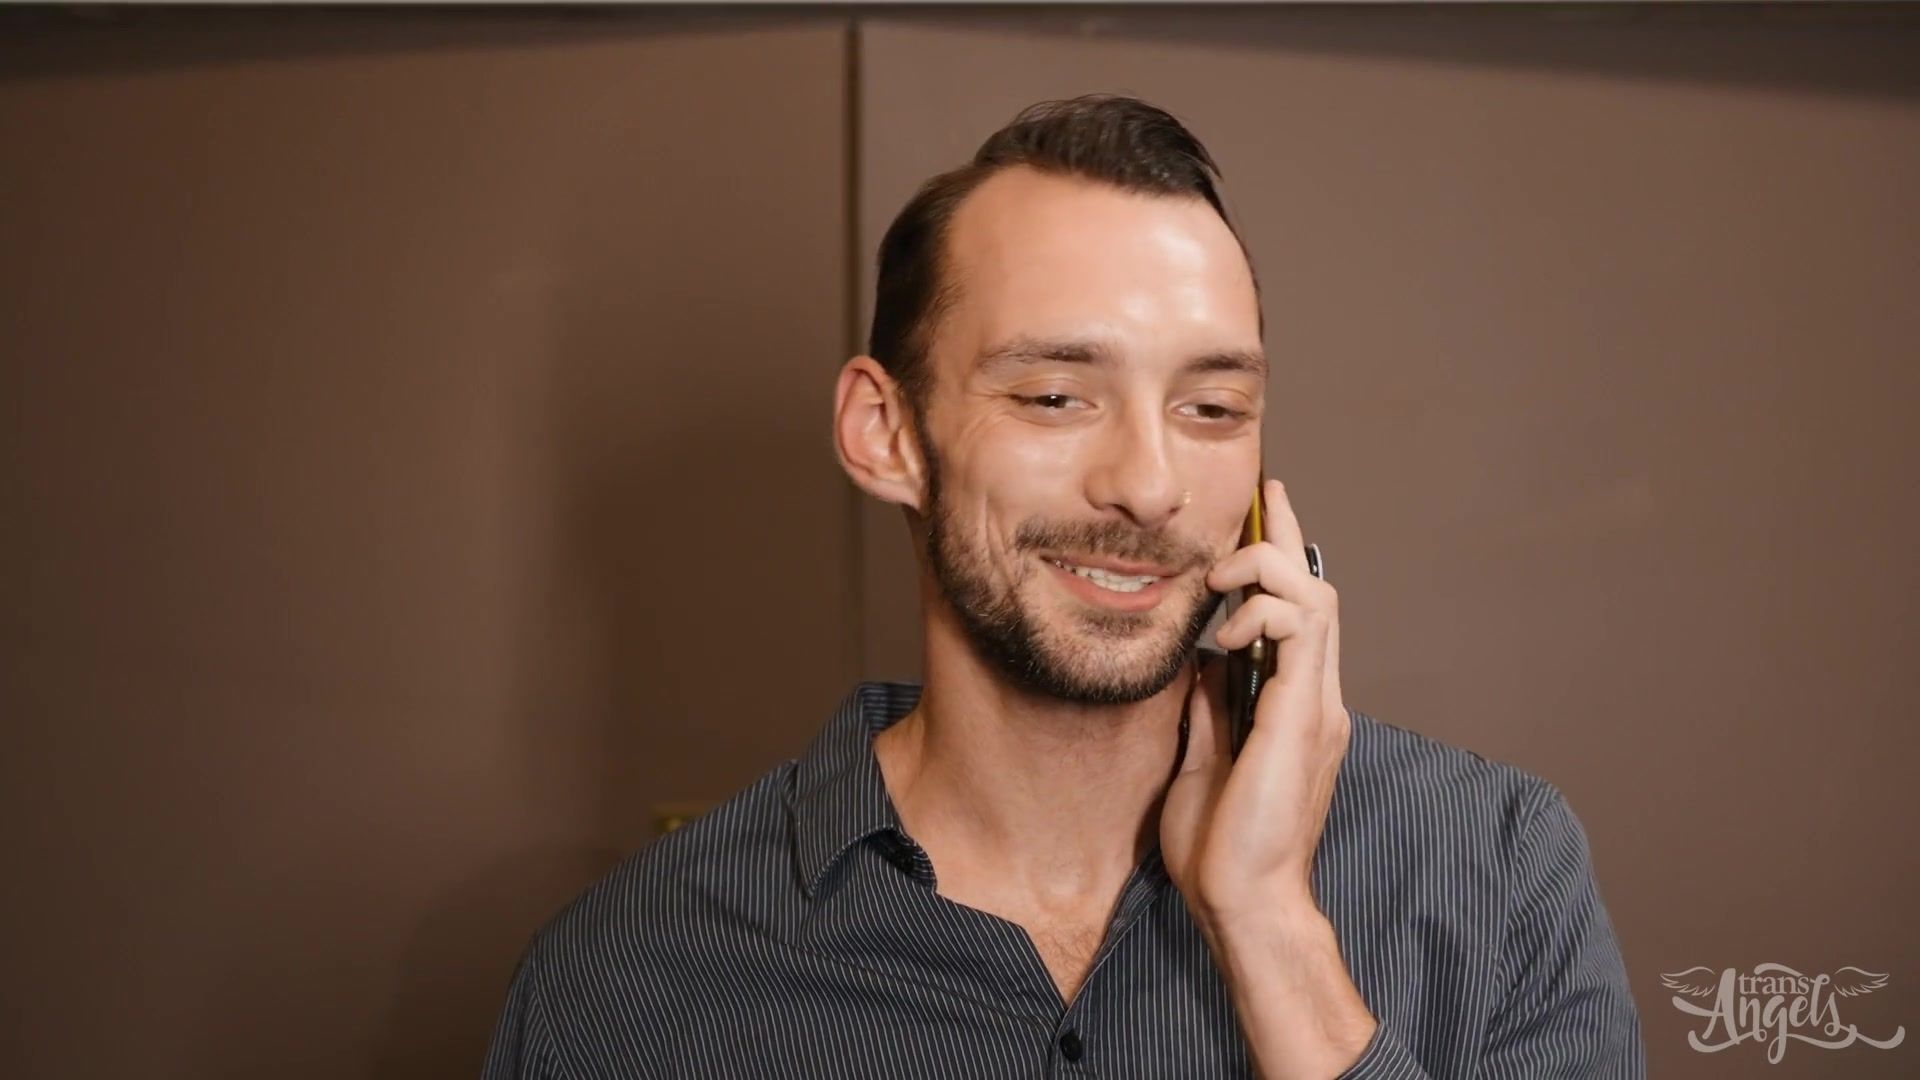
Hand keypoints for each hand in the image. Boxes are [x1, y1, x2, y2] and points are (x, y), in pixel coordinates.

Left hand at [1161, 477, 1349, 925]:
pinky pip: (1304, 631)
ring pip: (1317, 599)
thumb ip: (1211, 705)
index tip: (1263, 512)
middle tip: (1261, 497)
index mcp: (1293, 706)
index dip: (1282, 559)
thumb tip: (1200, 659)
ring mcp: (1317, 706)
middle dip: (1286, 538)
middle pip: (1316, 592)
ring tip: (1224, 576)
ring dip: (1270, 570)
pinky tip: (1228, 628)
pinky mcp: (1305, 717)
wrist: (1242, 900)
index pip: (1296, 616)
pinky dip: (1267, 611)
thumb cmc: (1221, 845)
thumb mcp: (1203, 755)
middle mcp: (1315, 698)